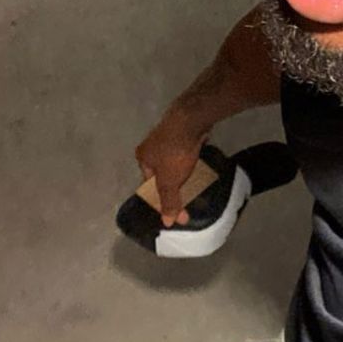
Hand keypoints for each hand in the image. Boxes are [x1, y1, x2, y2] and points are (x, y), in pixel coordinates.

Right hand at [134, 103, 209, 226]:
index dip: (161, 199)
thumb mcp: (170, 181)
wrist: (191, 119)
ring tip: (195, 183)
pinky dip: (189, 159)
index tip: (176, 210)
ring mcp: (167, 135)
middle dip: (172, 186)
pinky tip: (199, 165)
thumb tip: (167, 222)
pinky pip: (184, 151)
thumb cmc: (175, 152)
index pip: (149, 184)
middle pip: (161, 173)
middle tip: (186, 198)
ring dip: (182, 172)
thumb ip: (168, 201)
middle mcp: (151, 145)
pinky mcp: (182, 130)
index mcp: (143, 157)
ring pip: (173, 161)